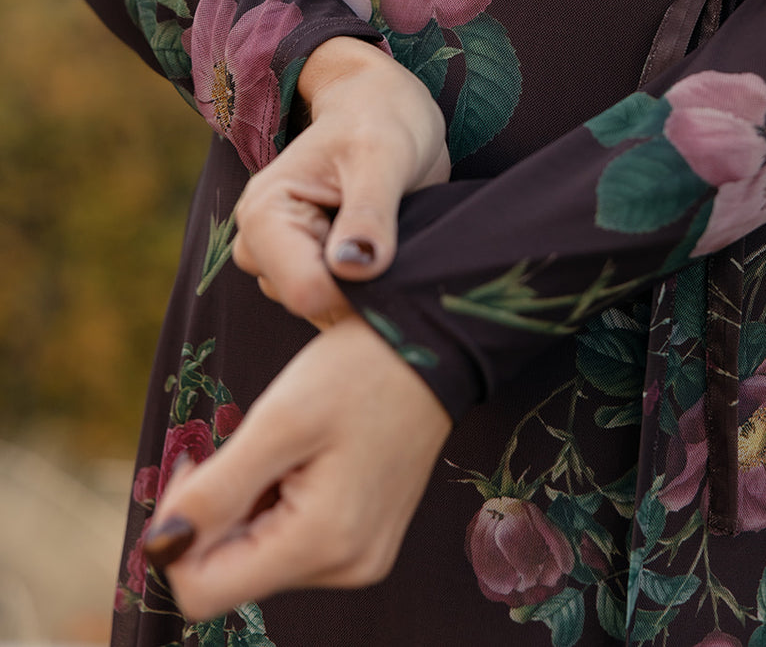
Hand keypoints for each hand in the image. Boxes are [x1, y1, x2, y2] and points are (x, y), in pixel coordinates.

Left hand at [144, 313, 452, 618]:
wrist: (434, 344)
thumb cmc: (362, 369)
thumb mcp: (280, 419)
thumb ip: (217, 491)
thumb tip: (160, 547)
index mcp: (322, 543)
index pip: (203, 591)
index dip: (180, 531)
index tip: (202, 461)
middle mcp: (345, 567)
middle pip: (231, 574)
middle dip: (218, 512)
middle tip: (243, 443)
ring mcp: (359, 557)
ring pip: (258, 556)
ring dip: (249, 503)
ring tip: (283, 445)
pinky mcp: (365, 541)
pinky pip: (292, 541)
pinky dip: (277, 501)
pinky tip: (302, 455)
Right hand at [232, 36, 449, 325]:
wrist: (381, 108)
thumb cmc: (378, 119)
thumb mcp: (381, 155)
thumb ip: (368, 213)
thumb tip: (353, 270)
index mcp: (265, 213)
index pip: (304, 291)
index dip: (355, 289)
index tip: (388, 255)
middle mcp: (262, 243)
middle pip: (312, 307)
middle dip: (359, 289)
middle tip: (394, 238)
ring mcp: (284, 260)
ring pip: (324, 311)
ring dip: (365, 289)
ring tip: (389, 236)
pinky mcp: (309, 269)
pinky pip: (335, 306)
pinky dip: (365, 290)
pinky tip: (384, 251)